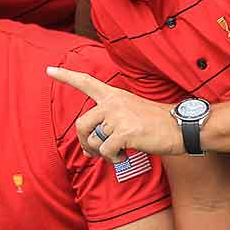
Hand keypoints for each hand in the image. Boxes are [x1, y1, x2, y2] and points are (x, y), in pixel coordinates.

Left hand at [47, 65, 183, 159]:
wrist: (181, 127)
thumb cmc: (156, 124)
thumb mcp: (131, 113)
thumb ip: (109, 124)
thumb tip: (89, 148)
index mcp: (114, 95)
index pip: (85, 82)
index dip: (66, 76)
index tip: (48, 70)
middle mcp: (113, 103)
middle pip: (81, 124)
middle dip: (84, 142)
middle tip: (93, 153)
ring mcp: (118, 117)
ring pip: (94, 141)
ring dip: (103, 154)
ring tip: (118, 153)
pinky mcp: (125, 132)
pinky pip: (106, 152)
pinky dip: (113, 159)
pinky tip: (125, 156)